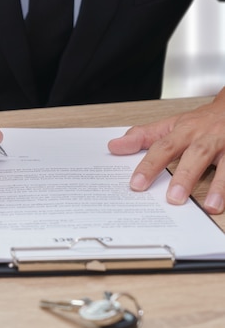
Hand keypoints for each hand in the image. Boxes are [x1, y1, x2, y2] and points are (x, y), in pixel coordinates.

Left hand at [108, 88, 224, 213]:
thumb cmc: (201, 121)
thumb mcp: (171, 124)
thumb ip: (143, 137)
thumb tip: (114, 147)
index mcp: (184, 130)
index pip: (163, 147)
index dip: (149, 165)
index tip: (136, 184)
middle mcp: (206, 137)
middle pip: (195, 155)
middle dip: (184, 176)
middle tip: (173, 199)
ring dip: (220, 185)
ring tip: (211, 206)